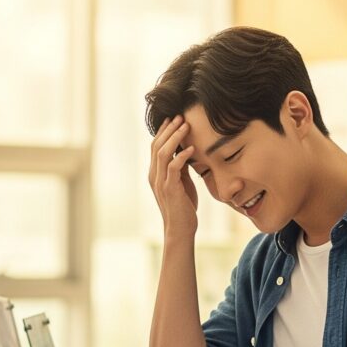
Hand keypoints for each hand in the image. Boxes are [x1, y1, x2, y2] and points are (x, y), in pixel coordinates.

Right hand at [149, 114, 197, 240]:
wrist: (180, 230)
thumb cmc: (183, 207)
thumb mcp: (181, 183)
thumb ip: (180, 168)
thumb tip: (186, 151)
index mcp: (155, 173)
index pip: (155, 147)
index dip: (163, 131)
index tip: (174, 119)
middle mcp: (154, 176)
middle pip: (157, 146)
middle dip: (169, 130)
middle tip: (180, 117)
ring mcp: (160, 182)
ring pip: (163, 153)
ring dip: (175, 138)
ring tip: (186, 126)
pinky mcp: (170, 189)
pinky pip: (174, 168)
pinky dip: (182, 156)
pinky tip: (192, 149)